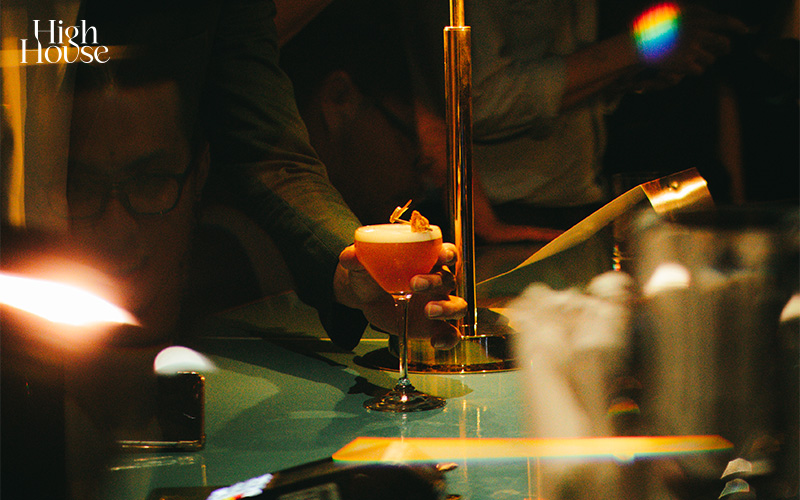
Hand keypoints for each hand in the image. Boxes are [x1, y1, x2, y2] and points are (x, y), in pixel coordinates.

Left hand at [335, 242, 466, 348]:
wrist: (368, 298)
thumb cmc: (372, 275)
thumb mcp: (362, 265)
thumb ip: (355, 259)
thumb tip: (350, 256)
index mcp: (426, 260)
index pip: (447, 252)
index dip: (448, 253)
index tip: (441, 255)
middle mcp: (437, 281)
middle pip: (449, 278)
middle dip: (435, 280)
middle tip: (413, 284)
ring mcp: (438, 304)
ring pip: (458, 305)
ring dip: (448, 308)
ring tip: (429, 311)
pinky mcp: (434, 326)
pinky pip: (451, 333)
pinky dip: (449, 339)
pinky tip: (436, 342)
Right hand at [643, 5, 747, 86]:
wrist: (638, 45)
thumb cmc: (655, 30)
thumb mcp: (677, 15)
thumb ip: (696, 16)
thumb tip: (715, 18)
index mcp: (696, 19)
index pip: (725, 22)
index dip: (737, 26)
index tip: (745, 31)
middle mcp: (697, 33)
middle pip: (722, 44)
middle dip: (723, 49)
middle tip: (721, 52)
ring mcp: (692, 48)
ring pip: (710, 59)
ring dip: (704, 61)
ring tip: (689, 58)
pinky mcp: (685, 63)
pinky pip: (699, 70)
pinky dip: (692, 71)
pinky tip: (682, 67)